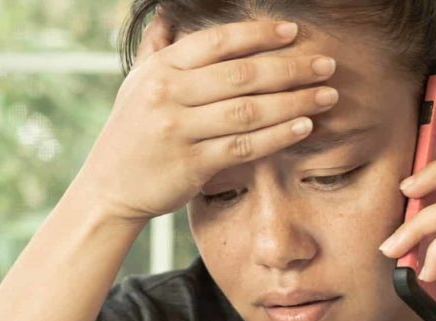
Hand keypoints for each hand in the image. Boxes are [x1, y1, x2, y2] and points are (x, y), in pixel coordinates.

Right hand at [68, 14, 339, 224]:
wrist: (108, 188)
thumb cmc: (130, 133)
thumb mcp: (135, 84)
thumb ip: (157, 48)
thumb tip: (168, 13)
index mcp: (160, 69)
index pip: (217, 43)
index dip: (258, 35)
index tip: (293, 32)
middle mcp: (168, 95)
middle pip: (241, 75)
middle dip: (290, 68)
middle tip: (326, 64)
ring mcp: (179, 130)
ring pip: (248, 110)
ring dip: (293, 101)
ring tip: (326, 95)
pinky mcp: (192, 164)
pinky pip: (244, 146)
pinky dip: (278, 135)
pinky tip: (305, 127)